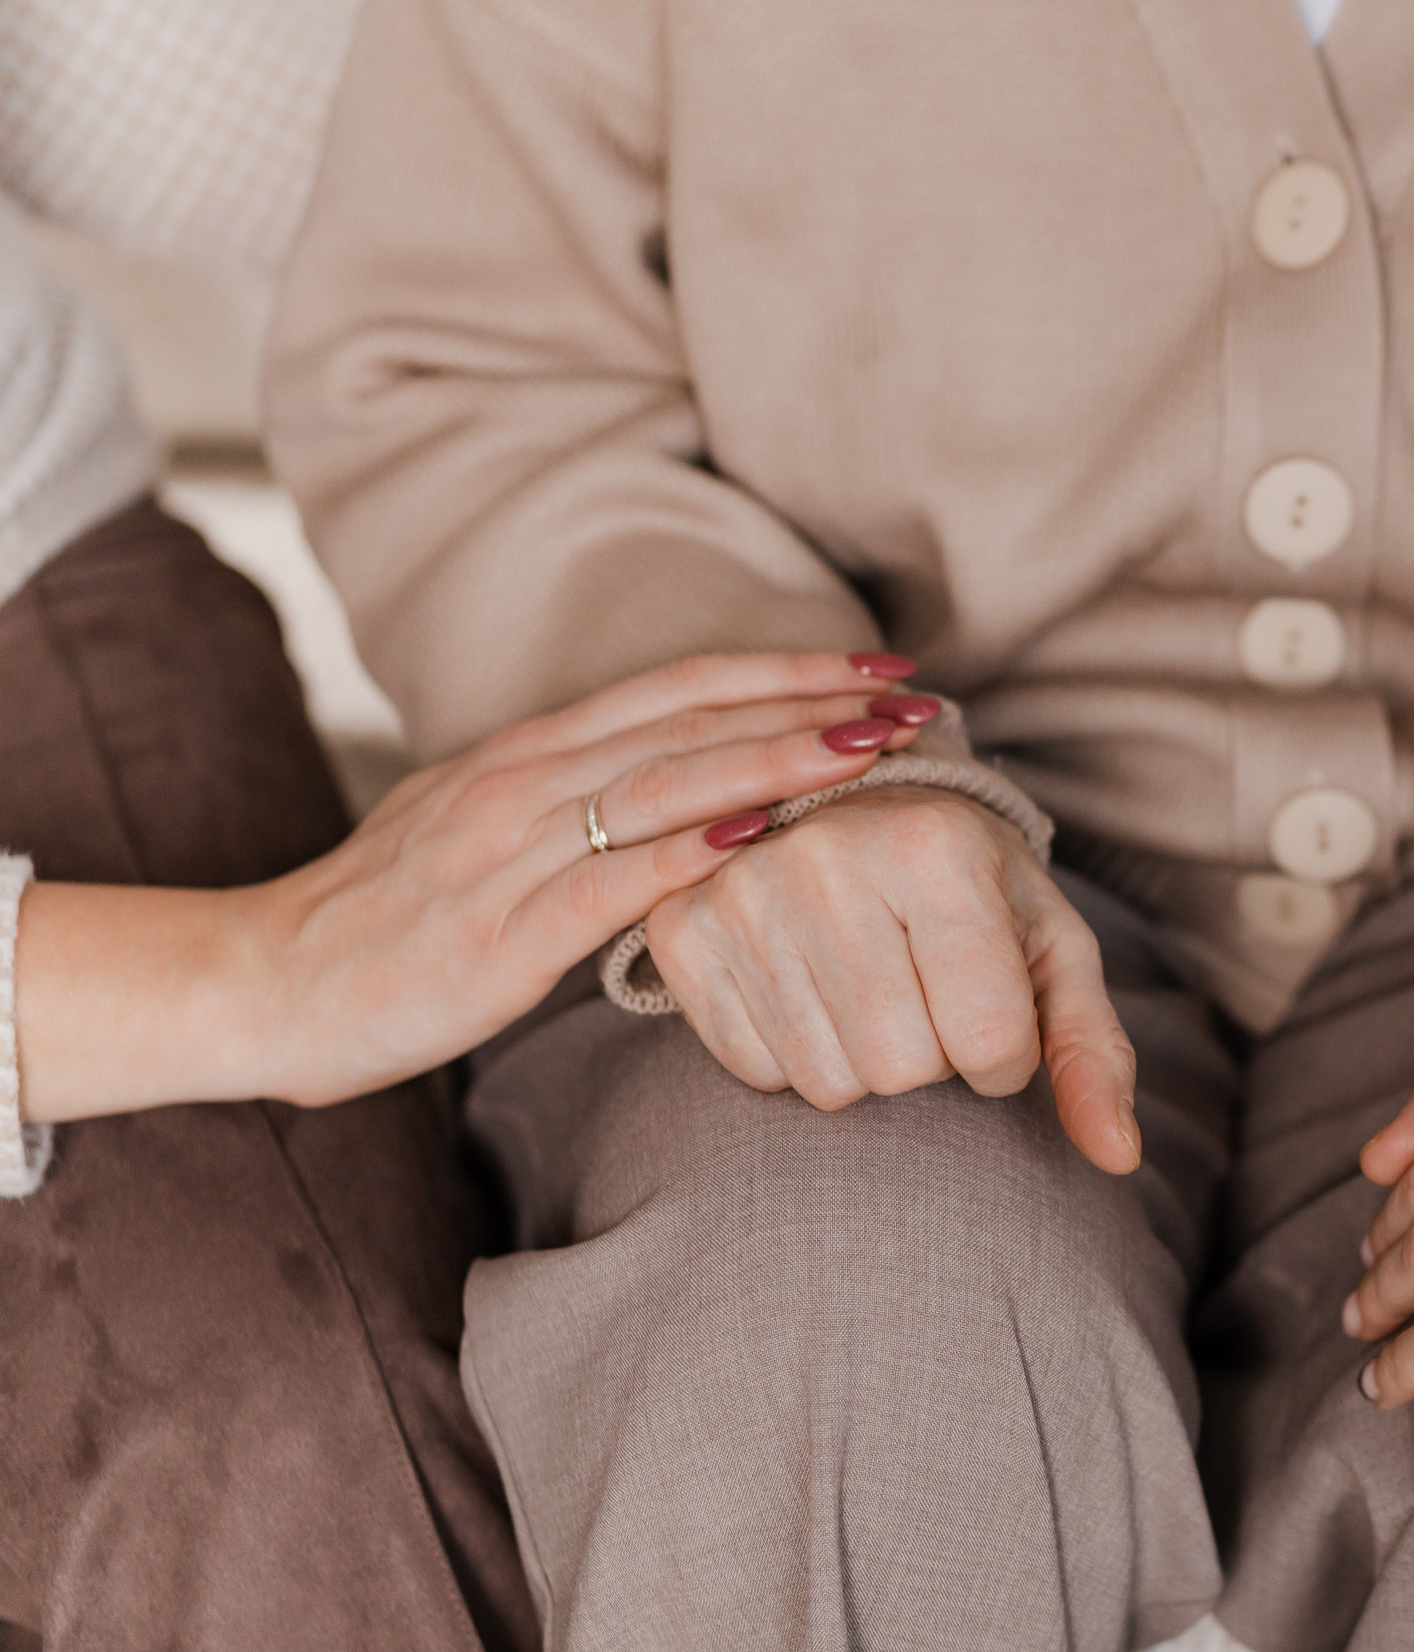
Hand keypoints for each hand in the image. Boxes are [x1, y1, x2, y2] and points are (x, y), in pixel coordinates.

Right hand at [17, 651, 917, 1119]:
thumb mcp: (491, 837)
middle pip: (690, 720)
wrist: (257, 983)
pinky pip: (604, 882)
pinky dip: (687, 856)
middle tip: (918, 698)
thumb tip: (696, 804)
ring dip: (776, 761)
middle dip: (811, 703)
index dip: (784, 670)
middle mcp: (524, 780)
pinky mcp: (494, 934)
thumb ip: (584, 809)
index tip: (879, 668)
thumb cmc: (390, 921)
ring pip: (663, 785)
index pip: (680, 688)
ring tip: (871, 750)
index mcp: (530, 752)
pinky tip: (760, 841)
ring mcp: (506, 850)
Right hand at [643, 784, 1142, 1173]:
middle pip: (902, 1072)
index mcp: (938, 846)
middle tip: (923, 991)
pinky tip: (809, 987)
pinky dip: (797, 1054)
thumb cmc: (974, 889)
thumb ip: (1092, 1051)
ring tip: (868, 984)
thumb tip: (1120, 1155)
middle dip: (932, 1059)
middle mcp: (826, 857)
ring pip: (829, 1084)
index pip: (990, 1043)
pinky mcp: (682, 933)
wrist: (858, 807)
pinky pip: (757, 1073)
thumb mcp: (1052, 950)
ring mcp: (739, 892)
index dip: (1005, 1056)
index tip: (993, 1008)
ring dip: (865, 1064)